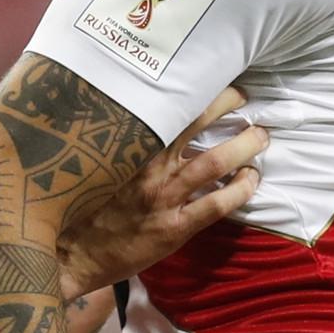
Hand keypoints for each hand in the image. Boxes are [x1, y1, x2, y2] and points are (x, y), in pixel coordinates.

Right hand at [52, 86, 267, 299]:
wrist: (73, 254)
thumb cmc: (87, 205)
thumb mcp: (102, 164)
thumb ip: (129, 142)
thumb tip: (157, 116)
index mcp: (131, 145)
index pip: (168, 106)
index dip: (195, 89)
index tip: (210, 78)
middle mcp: (150, 165)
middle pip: (196, 123)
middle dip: (227, 105)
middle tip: (245, 99)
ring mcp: (164, 196)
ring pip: (214, 162)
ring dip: (244, 147)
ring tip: (260, 138)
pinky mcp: (174, 227)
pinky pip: (216, 205)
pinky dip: (241, 189)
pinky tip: (252, 180)